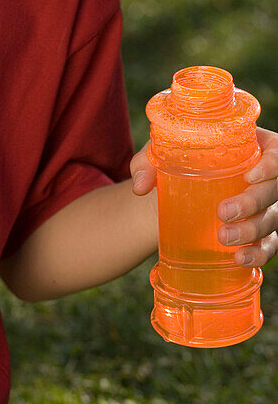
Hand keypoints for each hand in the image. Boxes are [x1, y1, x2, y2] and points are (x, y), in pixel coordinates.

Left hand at [130, 127, 277, 267]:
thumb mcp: (160, 153)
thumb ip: (148, 162)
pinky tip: (240, 258)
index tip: (249, 176)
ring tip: (223, 238)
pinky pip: (269, 244)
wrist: (172, 192)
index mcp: (249, 145)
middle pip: (276, 189)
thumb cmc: (174, 161)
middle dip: (253, 202)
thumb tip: (140, 185)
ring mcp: (265, 205)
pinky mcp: (260, 231)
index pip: (277, 151)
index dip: (271, 164)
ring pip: (273, 218)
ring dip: (252, 230)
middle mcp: (263, 175)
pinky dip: (258, 253)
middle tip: (223, 212)